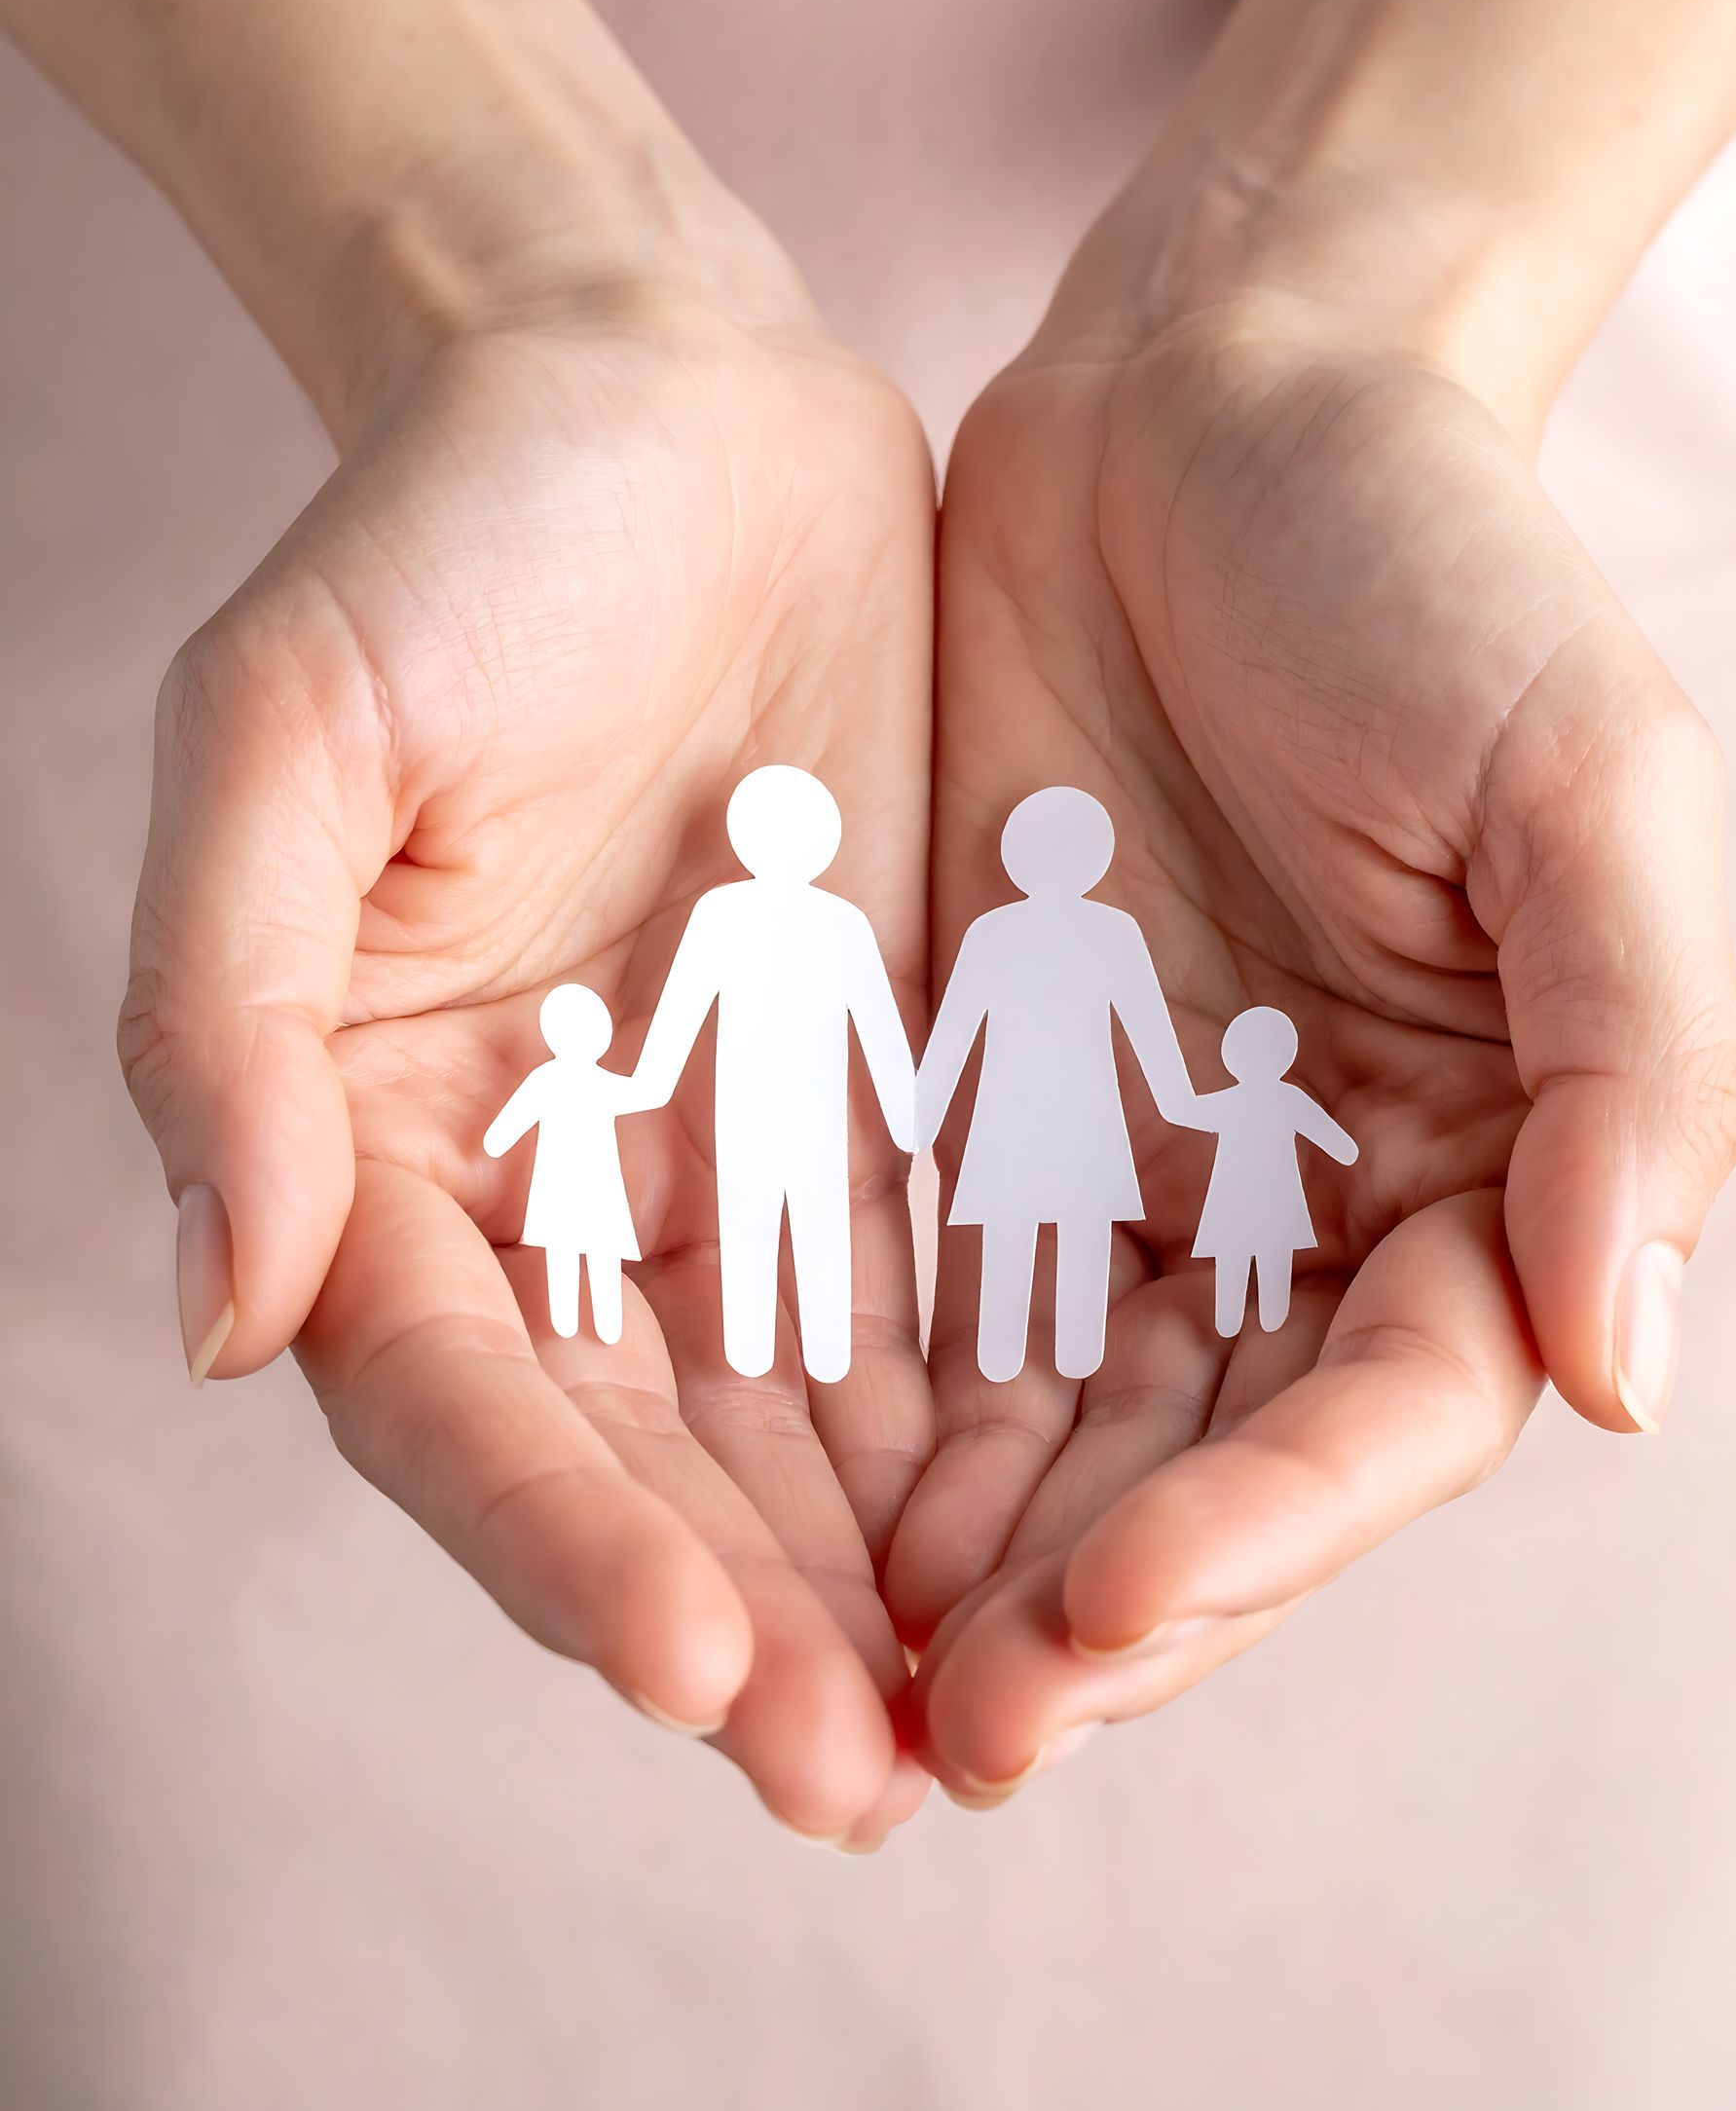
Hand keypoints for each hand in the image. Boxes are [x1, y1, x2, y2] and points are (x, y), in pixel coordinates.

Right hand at [119, 259, 936, 1847]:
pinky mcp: (869, 1097)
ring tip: (997, 1716)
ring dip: (885, 1578)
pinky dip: (993, 1420)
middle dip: (748, 1624)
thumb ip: (228, 1011)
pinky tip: (1085, 1523)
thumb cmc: (447, 534)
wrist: (655, 393)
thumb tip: (215, 1305)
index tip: (697, 1667)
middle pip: (639, 1463)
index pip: (462, 1399)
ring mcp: (717, 1154)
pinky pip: (933, 1291)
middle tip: (873, 1777)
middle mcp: (549, 1187)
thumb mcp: (290, 730)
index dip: (560, 1545)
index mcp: (381, 1137)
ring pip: (797, 1423)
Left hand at [888, 286, 1735, 1799]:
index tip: (1111, 1612)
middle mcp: (1323, 1196)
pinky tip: (787, 1511)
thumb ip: (1633, 1064)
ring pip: (1069, 1428)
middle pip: (1219, 1467)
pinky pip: (939, 1297)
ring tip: (853, 1685)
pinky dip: (881, 1419)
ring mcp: (1151, 1160)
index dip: (1265, 1537)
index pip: (1391, 1413)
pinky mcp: (999, 1097)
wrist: (1209, 398)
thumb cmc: (1427, 561)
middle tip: (951, 1730)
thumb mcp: (1584, 776)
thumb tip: (1625, 1369)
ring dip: (975, 1568)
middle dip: (1101, 1609)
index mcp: (1494, 1154)